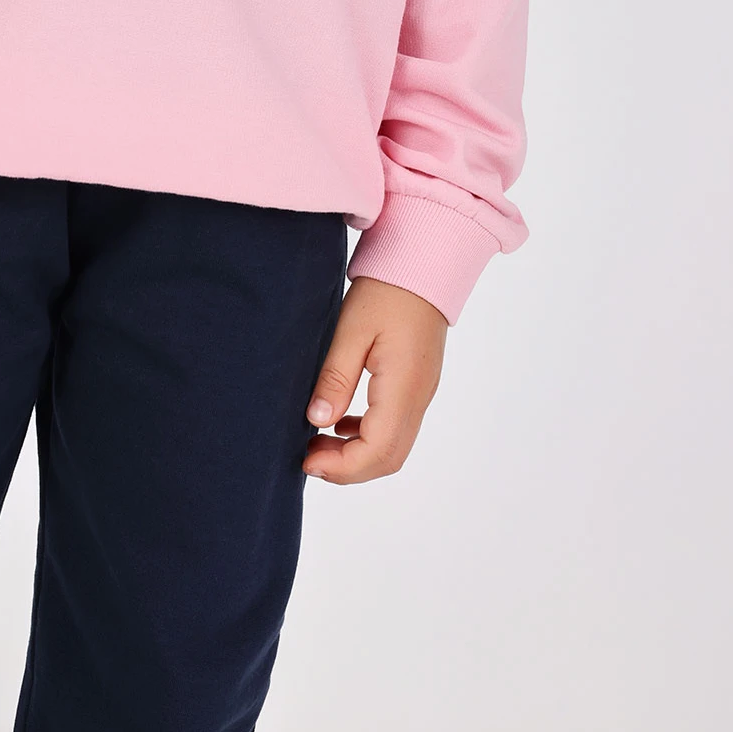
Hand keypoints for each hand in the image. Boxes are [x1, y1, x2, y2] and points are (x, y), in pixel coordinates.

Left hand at [302, 274, 446, 483]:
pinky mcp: (418, 383)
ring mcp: (422, 392)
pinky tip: (342, 421)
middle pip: (389, 458)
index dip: (342, 466)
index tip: (308, 461)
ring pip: (395, 446)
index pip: (378, 450)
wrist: (424, 263)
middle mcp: (419, 397)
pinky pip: (397, 426)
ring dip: (358, 454)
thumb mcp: (352, 330)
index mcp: (404, 386)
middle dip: (348, 468)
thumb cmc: (387, 290)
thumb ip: (336, 378)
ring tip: (319, 443)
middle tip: (309, 458)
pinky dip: (369, 435)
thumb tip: (317, 422)